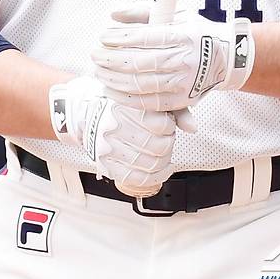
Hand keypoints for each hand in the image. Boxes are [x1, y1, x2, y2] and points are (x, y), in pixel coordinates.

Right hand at [48, 75, 175, 196]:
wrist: (87, 114)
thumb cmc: (121, 106)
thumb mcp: (146, 99)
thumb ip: (173, 109)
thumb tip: (193, 128)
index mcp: (127, 107)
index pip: (163, 125)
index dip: (169, 126)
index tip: (165, 123)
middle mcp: (116, 127)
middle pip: (159, 147)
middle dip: (167, 143)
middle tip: (163, 138)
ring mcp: (110, 148)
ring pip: (151, 164)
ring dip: (163, 160)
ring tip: (161, 152)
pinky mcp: (106, 164)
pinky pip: (137, 179)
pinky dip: (155, 178)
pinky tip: (161, 170)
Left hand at [92, 3, 255, 111]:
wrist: (226, 58)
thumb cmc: (194, 31)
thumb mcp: (174, 14)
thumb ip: (142, 11)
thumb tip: (113, 14)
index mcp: (183, 35)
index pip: (144, 38)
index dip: (119, 38)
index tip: (103, 36)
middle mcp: (184, 59)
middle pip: (139, 62)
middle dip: (111, 59)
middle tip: (95, 54)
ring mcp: (183, 82)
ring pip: (141, 84)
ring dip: (114, 79)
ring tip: (98, 71)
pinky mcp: (181, 100)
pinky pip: (148, 103)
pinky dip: (125, 97)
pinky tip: (110, 89)